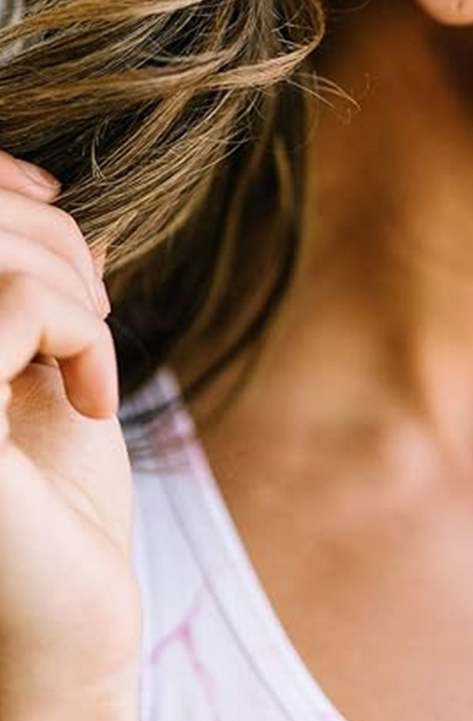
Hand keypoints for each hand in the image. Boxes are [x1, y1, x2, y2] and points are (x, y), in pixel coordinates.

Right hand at [0, 151, 140, 716]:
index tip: (53, 200)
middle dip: (45, 231)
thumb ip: (37, 292)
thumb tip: (52, 205)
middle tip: (97, 308)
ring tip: (95, 347)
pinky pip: (16, 305)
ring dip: (67, 280)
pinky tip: (97, 400)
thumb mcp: (45, 376)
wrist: (72, 631)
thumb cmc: (56, 513)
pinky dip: (81, 331)